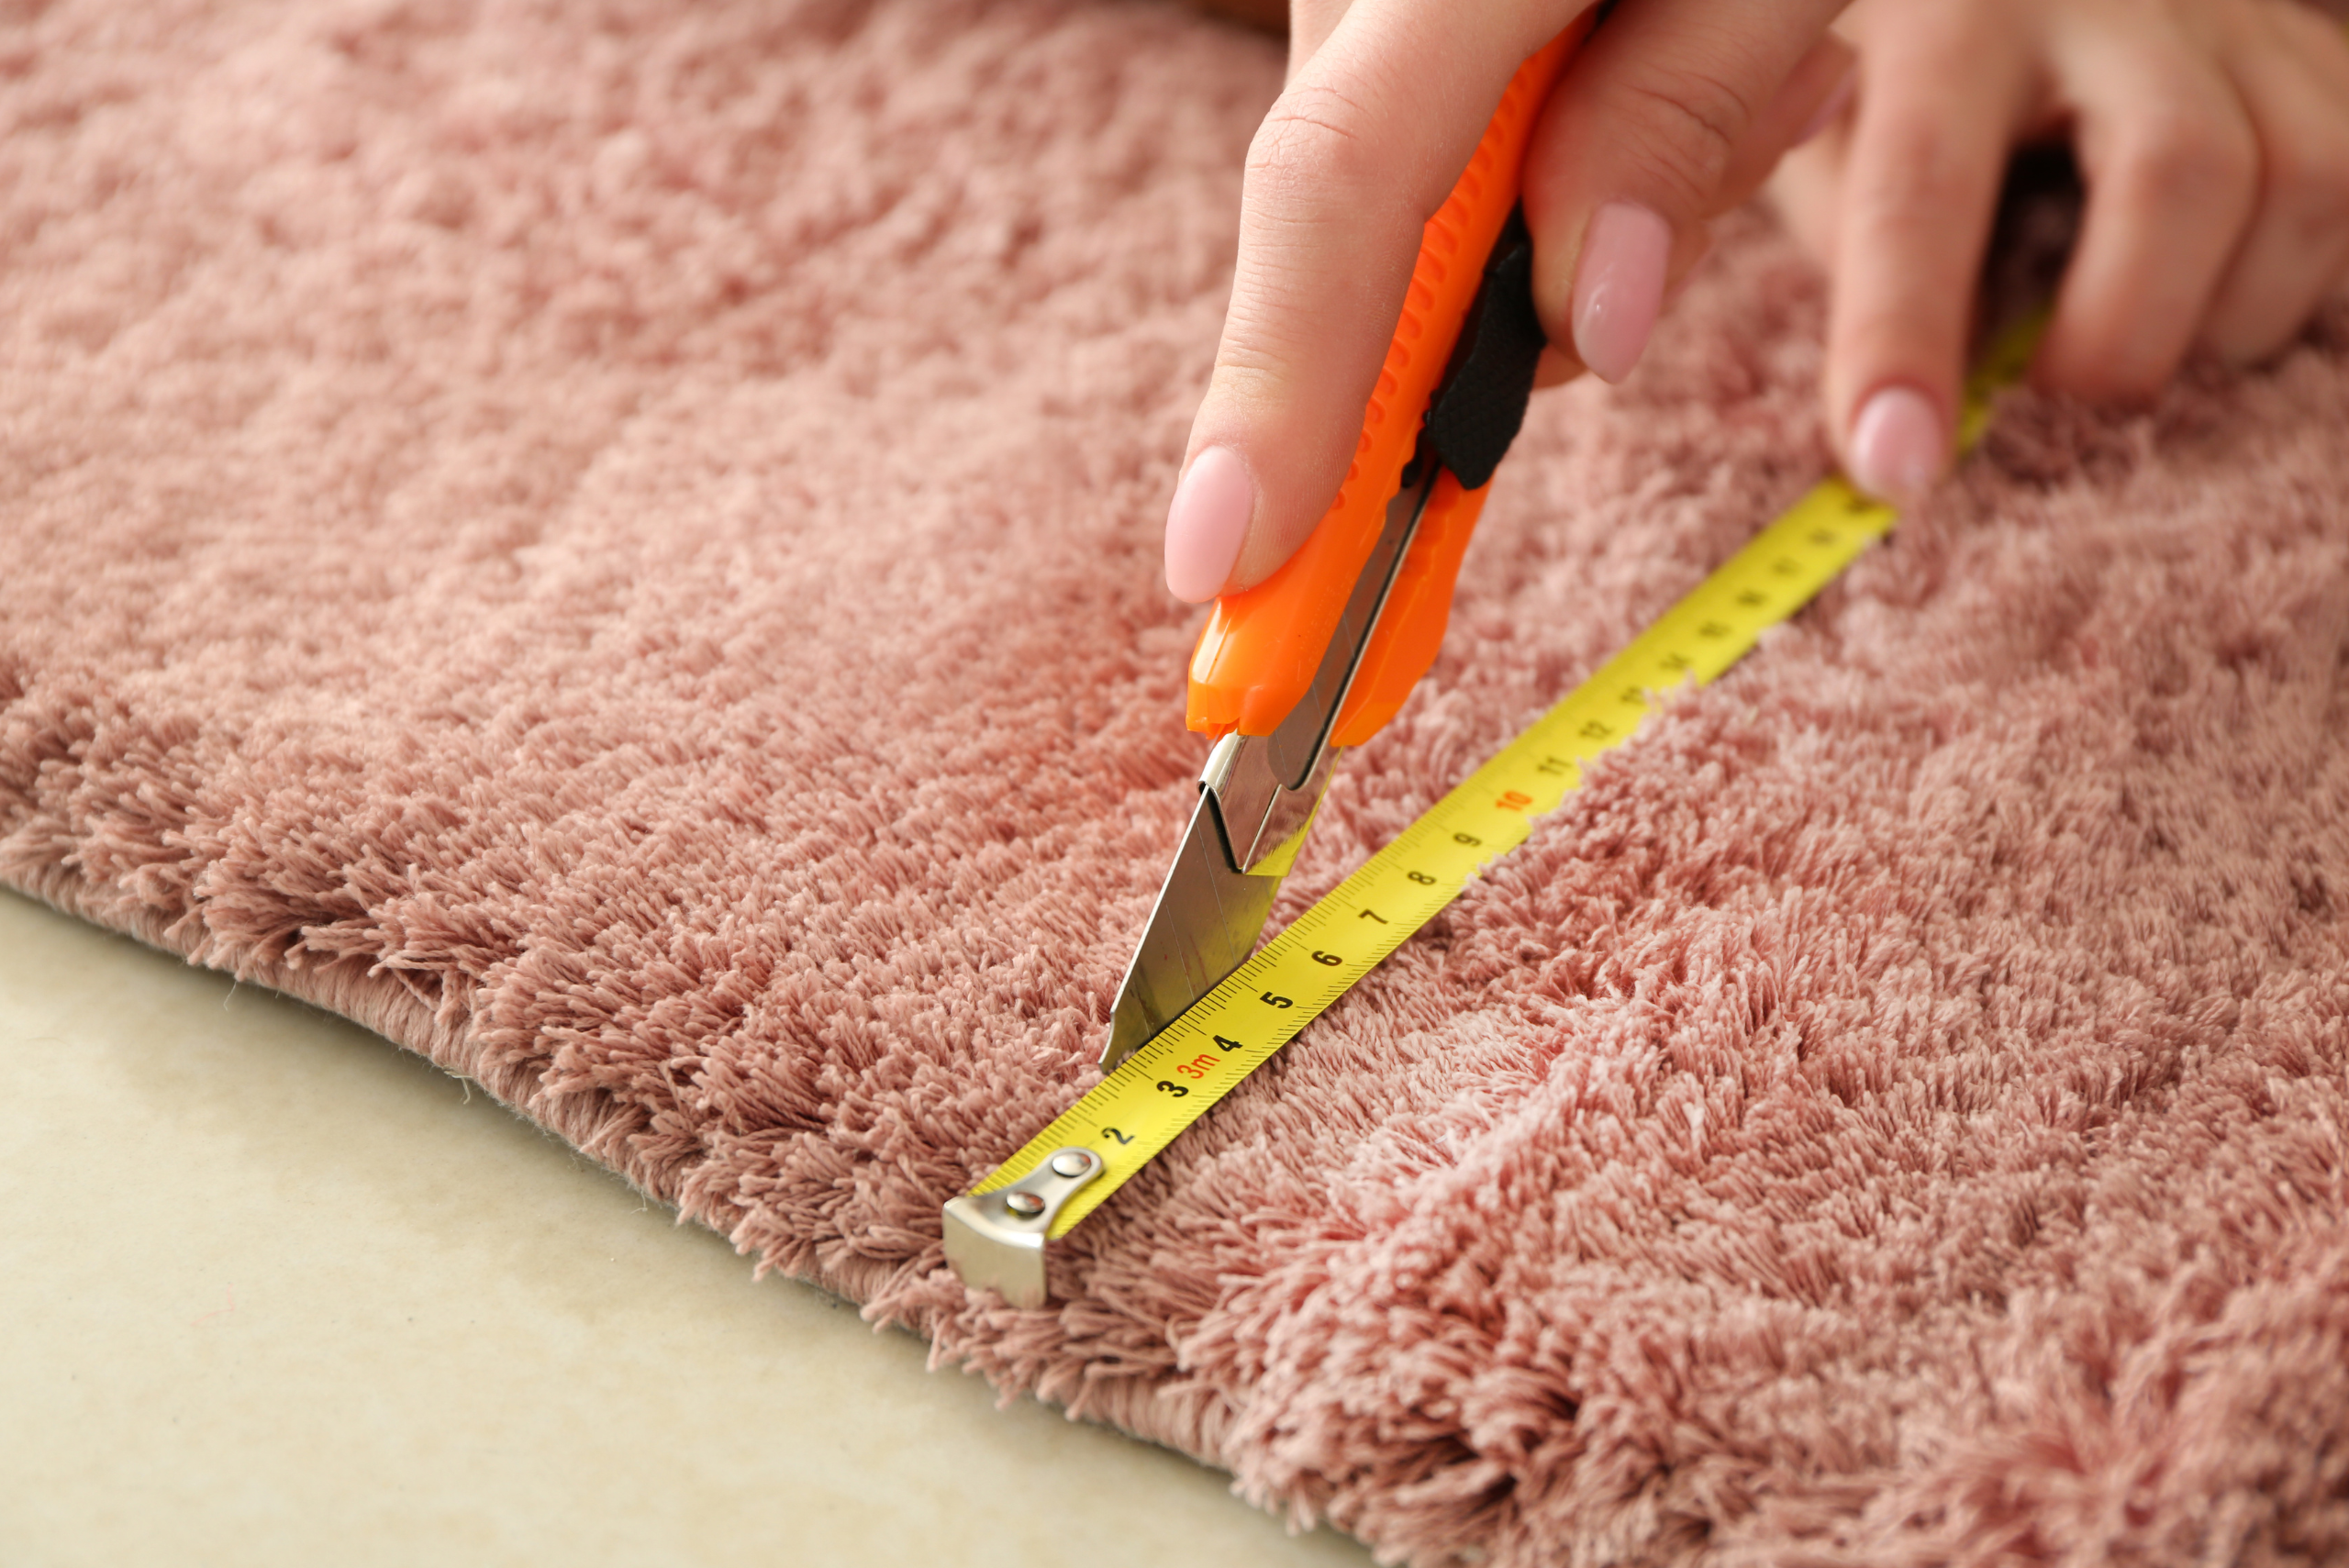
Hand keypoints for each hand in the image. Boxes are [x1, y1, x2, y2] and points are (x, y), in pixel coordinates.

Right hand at [1165, 0, 1858, 601]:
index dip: (1274, 390)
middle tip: (1719, 177)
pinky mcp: (1386, 17)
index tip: (1221, 563)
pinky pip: (1438, 152)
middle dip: (1487, 326)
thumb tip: (1577, 331)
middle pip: (1364, 229)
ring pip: (1414, 209)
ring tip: (1751, 67)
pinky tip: (1685, 51)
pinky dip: (1555, 167)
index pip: (1337, 187)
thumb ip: (1675, 120)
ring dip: (1567, 223)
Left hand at [1772, 0, 2348, 505]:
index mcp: (1946, 21)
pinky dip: (2290, 282)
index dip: (1903, 338)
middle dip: (2118, 337)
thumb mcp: (1826, 141)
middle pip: (2180, 173)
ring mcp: (2233, 18)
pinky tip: (2210, 294)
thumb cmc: (1894, 76)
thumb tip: (1905, 409)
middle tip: (2052, 392)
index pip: (1919, 189)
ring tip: (2133, 339)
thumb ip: (1853, 253)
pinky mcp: (2312, 53)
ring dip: (2225, 317)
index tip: (1896, 464)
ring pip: (2303, 183)